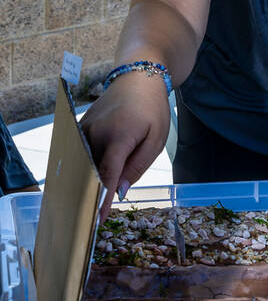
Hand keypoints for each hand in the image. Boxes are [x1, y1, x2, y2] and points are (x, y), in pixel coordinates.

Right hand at [79, 73, 170, 217]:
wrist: (137, 79)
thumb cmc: (152, 110)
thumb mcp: (156, 139)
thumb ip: (138, 166)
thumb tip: (119, 191)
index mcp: (119, 136)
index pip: (107, 175)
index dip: (102, 199)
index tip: (98, 220)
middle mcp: (96, 133)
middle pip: (91, 172)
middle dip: (92, 195)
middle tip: (91, 220)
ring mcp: (84, 129)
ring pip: (84, 164)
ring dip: (87, 182)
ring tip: (88, 205)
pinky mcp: (79, 128)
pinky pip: (80, 153)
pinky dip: (85, 168)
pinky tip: (88, 181)